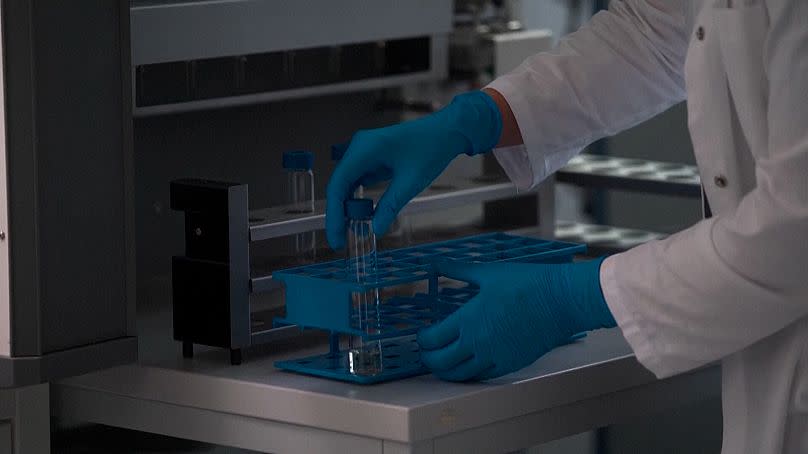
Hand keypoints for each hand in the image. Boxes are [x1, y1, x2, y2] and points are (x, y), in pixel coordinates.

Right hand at [325, 91, 501, 248]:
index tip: (336, 236)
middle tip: (341, 238)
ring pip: (347, 184)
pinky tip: (361, 214)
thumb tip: (376, 228)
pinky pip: (358, 180)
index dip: (334, 213)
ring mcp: (364, 152)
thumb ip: (390, 206)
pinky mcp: (372, 158)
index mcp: (364, 149)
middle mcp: (359, 148)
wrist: (447, 131)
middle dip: (339, 213)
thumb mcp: (410, 182)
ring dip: (348, 207)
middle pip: (339, 185)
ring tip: (350, 230)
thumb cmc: (431, 147)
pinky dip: (358, 198)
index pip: (338, 185)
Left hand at [417, 259, 615, 380]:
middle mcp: (477, 344)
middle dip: (428, 357)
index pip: (432, 339)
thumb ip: (459, 271)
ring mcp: (493, 358)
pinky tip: (467, 364)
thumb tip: (437, 263)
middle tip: (426, 350)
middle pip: (440, 362)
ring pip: (459, 375)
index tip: (422, 334)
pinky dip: (468, 373)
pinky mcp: (509, 364)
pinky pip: (481, 376)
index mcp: (468, 320)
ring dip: (445, 370)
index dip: (422, 339)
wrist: (560, 301)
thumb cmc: (526, 283)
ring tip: (441, 361)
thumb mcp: (488, 273)